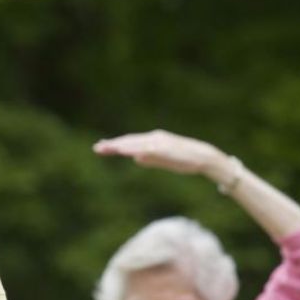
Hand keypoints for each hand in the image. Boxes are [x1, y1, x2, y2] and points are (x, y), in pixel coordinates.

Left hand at [93, 129, 230, 181]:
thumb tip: (136, 159)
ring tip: (105, 148)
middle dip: (112, 145)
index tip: (101, 148)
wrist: (203, 158)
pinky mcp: (164, 147)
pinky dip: (133, 148)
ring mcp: (158, 142)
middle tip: (96, 148)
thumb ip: (150, 159)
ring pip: (134, 143)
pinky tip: (124, 150)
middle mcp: (154, 138)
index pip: (130, 143)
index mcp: (152, 142)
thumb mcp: (163, 161)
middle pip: (129, 141)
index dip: (115, 145)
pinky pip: (145, 148)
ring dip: (119, 145)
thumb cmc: (184, 160)